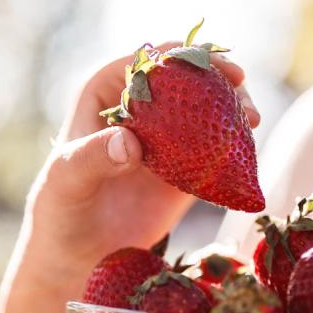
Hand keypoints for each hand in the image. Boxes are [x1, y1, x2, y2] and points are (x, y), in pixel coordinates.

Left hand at [14, 42, 259, 291]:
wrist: (76, 255)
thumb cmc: (61, 210)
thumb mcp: (67, 181)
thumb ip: (92, 157)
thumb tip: (130, 142)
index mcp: (106, 92)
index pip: (148, 61)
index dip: (185, 57)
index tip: (216, 68)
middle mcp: (139, 106)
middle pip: (186, 78)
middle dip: (219, 78)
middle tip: (242, 91)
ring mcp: (165, 136)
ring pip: (207, 109)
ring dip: (233, 108)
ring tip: (252, 122)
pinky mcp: (185, 166)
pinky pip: (215, 148)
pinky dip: (234, 146)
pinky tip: (248, 154)